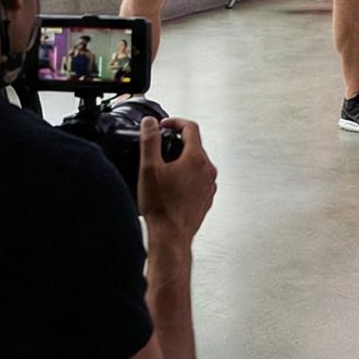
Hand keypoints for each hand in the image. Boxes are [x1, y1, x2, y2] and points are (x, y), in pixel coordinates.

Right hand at [137, 116, 214, 240]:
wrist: (171, 237)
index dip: (175, 122)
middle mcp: (207, 170)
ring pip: (197, 163)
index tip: (164, 125)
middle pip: (195, 145)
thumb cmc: (161, 207)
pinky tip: (172, 186)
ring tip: (164, 168)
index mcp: (196, 158)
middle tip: (161, 146)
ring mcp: (209, 185)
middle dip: (177, 142)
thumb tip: (150, 123)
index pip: (191, 128)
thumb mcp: (149, 168)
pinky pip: (198, 179)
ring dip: (183, 160)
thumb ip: (150, 141)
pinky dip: (187, 176)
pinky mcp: (206, 198)